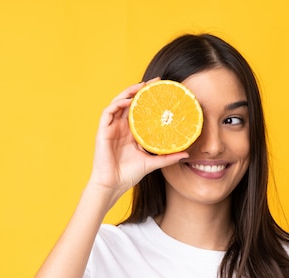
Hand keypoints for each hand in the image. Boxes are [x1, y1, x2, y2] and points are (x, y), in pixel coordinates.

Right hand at [89, 79, 188, 198]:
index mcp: (131, 132)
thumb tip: (186, 154)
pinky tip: (127, 101)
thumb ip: (168, 158)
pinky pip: (108, 112)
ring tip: (141, 86)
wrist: (113, 185)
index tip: (161, 89)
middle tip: (154, 82)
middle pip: (130, 102)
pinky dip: (117, 104)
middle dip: (140, 89)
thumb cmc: (129, 174)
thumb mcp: (152, 163)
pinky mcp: (102, 131)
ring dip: (128, 93)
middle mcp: (121, 127)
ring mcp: (111, 128)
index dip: (148, 98)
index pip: (139, 109)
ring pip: (118, 103)